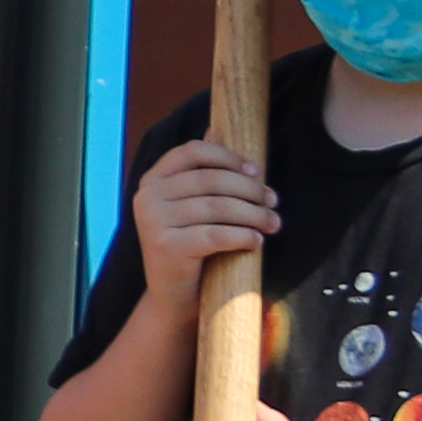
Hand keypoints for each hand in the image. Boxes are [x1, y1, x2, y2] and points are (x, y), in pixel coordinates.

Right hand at [127, 138, 279, 305]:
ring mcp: (153, 222)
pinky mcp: (166, 248)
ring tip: (274, 223)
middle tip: (274, 202)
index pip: (192, 151)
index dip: (228, 157)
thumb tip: (217, 125)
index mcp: (152, 180)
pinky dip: (243, 236)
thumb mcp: (193, 204)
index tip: (256, 170)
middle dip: (250, 190)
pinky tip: (257, 240)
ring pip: (217, 208)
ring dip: (254, 215)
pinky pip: (215, 235)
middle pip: (211, 180)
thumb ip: (202, 169)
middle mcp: (147, 197)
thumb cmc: (190, 244)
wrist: (173, 295)